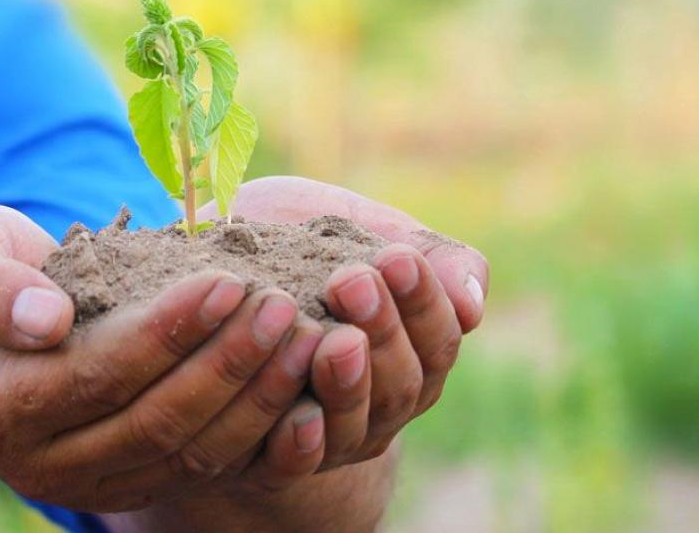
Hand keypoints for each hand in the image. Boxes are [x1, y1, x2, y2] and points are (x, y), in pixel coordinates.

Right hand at [0, 205, 345, 511]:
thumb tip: (43, 320)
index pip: (99, 375)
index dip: (168, 332)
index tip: (227, 282)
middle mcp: (42, 465)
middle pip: (156, 422)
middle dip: (228, 364)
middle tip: (282, 307)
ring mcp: (93, 483)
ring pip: (191, 453)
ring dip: (257, 398)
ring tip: (305, 337)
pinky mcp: (135, 483)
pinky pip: (206, 464)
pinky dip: (259, 424)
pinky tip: (297, 376)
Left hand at [199, 176, 489, 467]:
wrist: (225, 268)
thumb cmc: (308, 244)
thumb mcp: (368, 235)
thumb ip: (430, 259)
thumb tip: (473, 305)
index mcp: (416, 354)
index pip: (438, 340)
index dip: (423, 302)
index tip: (396, 257)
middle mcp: (381, 405)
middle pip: (400, 385)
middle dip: (382, 331)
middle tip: (352, 282)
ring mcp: (331, 436)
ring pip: (353, 425)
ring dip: (346, 383)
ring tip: (330, 340)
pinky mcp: (272, 458)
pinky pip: (294, 463)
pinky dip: (300, 444)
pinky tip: (297, 413)